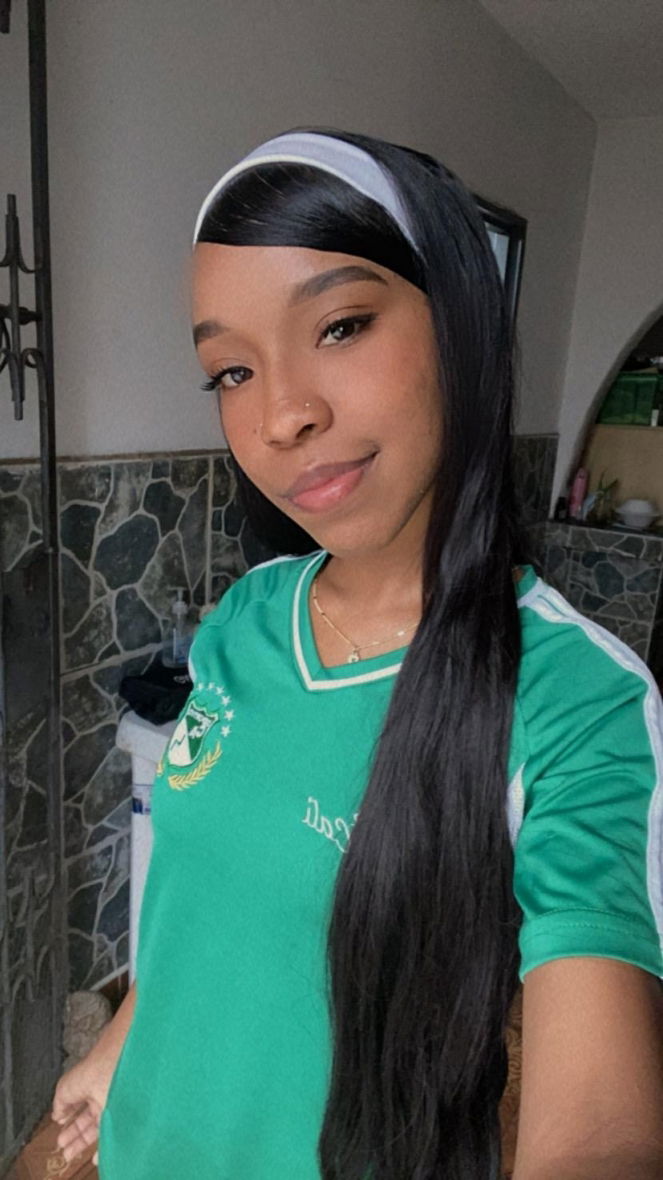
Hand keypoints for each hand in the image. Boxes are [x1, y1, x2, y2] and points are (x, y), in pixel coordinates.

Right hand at [51, 1051, 114, 1167]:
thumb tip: (56, 1116)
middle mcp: (102, 1097)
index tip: (60, 1134)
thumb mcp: (66, 1087)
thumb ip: (60, 1103)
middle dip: (74, 1136)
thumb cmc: (92, 1071)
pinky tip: (95, 1158)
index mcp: (89, 1087)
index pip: (78, 1108)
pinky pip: (113, 1136)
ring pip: (98, 1130)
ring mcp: (114, 1107)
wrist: (116, 1067)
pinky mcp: (123, 1118)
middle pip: (87, 1122)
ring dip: (83, 1144)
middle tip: (63, 1150)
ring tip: (69, 1155)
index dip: (68, 1122)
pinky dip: (104, 1149)